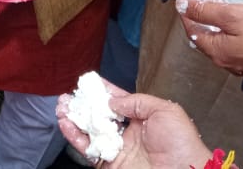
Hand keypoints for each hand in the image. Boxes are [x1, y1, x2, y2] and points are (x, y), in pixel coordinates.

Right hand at [58, 81, 211, 168]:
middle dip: (82, 105)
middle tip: (67, 96)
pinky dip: (74, 137)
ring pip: (89, 132)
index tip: (87, 82)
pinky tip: (65, 124)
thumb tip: (112, 101)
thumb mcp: (164, 110)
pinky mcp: (109, 164)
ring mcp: (117, 150)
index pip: (117, 102)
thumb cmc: (181, 143)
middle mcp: (127, 134)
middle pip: (98, 116)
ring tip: (61, 107)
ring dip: (73, 119)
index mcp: (142, 119)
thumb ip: (136, 101)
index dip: (102, 91)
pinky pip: (88, 149)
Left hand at [179, 0, 242, 76]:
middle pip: (204, 36)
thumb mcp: (234, 15)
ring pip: (220, 40)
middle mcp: (227, 61)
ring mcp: (242, 63)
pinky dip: (231, 30)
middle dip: (200, 17)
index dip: (187, 11)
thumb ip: (206, 11)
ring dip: (216, 22)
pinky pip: (235, 44)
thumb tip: (183, 6)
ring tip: (218, 5)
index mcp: (217, 52)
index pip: (192, 29)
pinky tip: (239, 19)